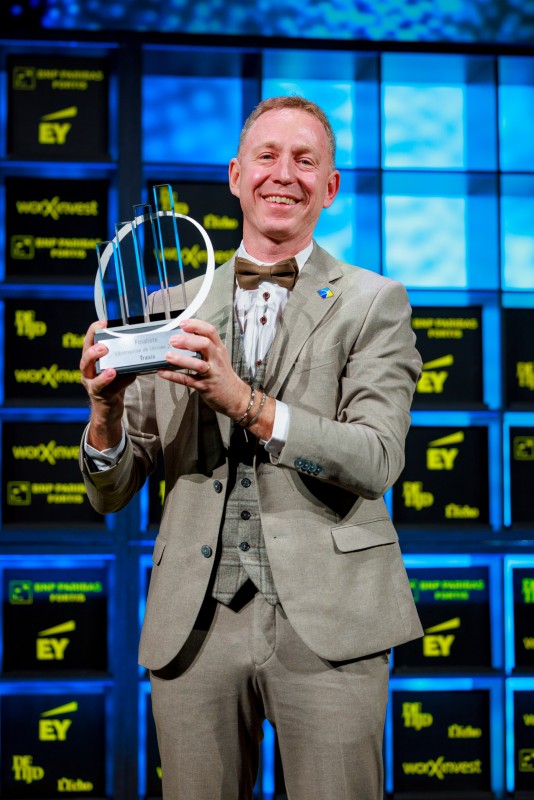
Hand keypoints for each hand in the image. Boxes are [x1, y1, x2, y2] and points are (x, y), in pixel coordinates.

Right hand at [80, 321, 135, 449]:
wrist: (108, 409)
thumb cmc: (113, 384)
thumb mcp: (116, 366)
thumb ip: (121, 355)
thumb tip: (136, 338)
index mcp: (91, 361)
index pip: (88, 342)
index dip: (93, 331)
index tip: (103, 323)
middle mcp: (88, 373)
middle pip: (84, 360)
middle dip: (93, 353)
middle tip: (104, 348)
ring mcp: (93, 386)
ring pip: (93, 380)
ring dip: (103, 374)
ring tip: (112, 370)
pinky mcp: (102, 397)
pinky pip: (111, 390)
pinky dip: (121, 383)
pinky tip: (130, 377)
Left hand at [157, 319, 249, 418]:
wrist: (234, 396)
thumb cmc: (222, 375)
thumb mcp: (218, 357)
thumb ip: (204, 346)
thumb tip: (182, 337)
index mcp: (219, 349)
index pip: (210, 331)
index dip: (196, 325)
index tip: (182, 323)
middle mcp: (216, 359)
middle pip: (205, 345)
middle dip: (187, 341)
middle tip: (172, 340)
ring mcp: (211, 373)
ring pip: (198, 364)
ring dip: (181, 359)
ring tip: (168, 355)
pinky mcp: (204, 386)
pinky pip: (188, 380)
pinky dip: (174, 376)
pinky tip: (163, 372)